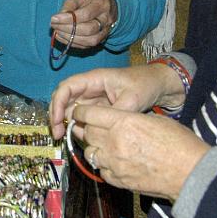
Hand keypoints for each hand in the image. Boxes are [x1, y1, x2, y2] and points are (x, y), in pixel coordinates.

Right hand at [49, 65, 185, 139]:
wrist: (159, 85)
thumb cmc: (145, 85)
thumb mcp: (131, 100)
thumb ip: (114, 114)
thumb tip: (97, 128)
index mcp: (94, 79)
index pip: (66, 87)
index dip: (58, 104)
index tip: (57, 121)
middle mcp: (89, 87)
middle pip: (64, 98)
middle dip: (57, 115)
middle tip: (57, 134)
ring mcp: (92, 98)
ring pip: (71, 109)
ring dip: (65, 123)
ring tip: (65, 138)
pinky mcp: (98, 108)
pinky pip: (82, 116)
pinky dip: (77, 126)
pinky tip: (79, 137)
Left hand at [50, 0, 117, 48]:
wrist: (106, 1)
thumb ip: (69, 5)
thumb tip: (58, 19)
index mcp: (101, 4)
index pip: (85, 15)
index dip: (68, 19)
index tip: (53, 19)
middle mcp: (107, 19)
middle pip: (89, 30)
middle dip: (68, 29)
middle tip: (54, 25)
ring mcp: (106, 31)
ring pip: (90, 41)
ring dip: (70, 39)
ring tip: (57, 32)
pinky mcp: (102, 39)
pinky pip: (88, 45)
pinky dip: (73, 43)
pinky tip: (62, 37)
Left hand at [71, 103, 209, 200]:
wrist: (191, 172)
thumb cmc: (180, 144)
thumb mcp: (154, 120)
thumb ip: (130, 119)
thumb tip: (117, 119)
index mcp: (124, 122)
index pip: (89, 114)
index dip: (82, 112)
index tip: (81, 112)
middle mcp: (114, 142)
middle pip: (87, 132)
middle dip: (87, 128)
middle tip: (92, 127)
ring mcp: (115, 163)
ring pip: (89, 152)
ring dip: (94, 147)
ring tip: (105, 146)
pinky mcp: (118, 180)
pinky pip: (101, 170)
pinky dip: (104, 165)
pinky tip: (114, 162)